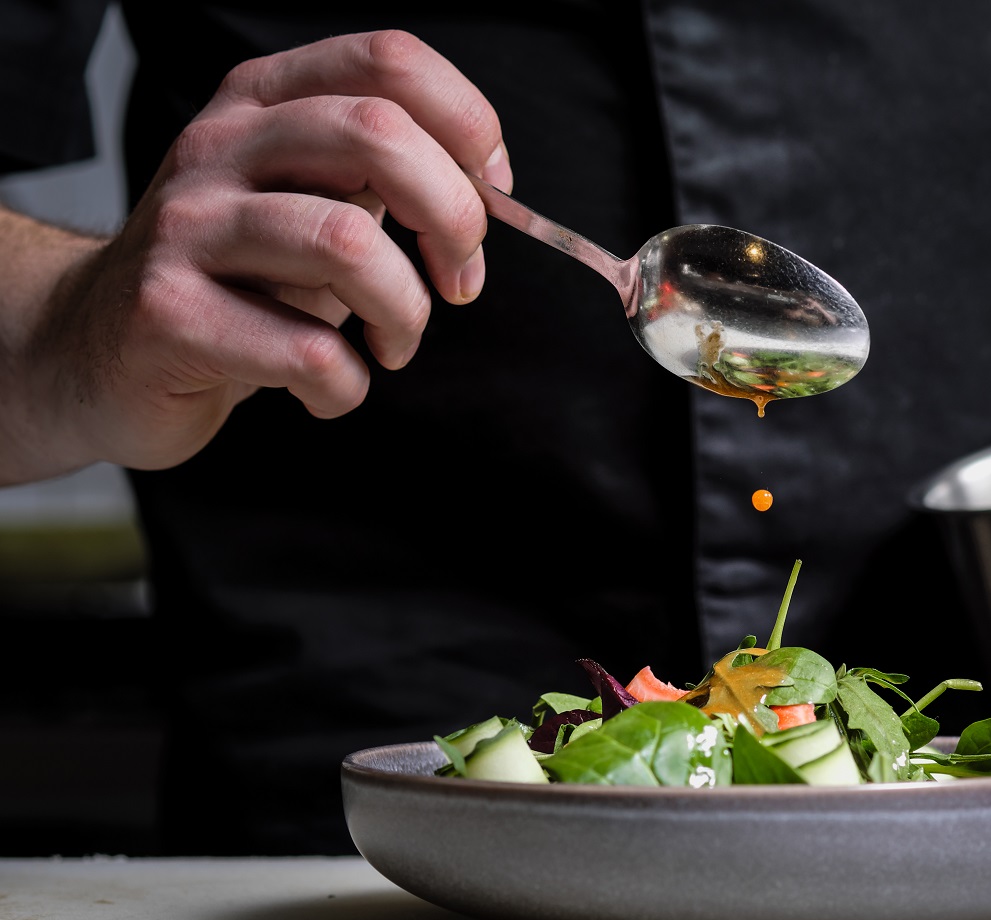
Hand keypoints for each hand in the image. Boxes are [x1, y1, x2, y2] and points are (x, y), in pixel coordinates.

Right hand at [34, 30, 510, 470]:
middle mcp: (219, 145)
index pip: (387, 61)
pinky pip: (309, 350)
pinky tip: (328, 388)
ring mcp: (187, 225)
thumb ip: (380, 177)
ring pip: (350, 245)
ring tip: (394, 343)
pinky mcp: (168, 312)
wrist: (97, 350)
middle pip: (379, 136)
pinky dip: (348, 385)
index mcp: (263, 100)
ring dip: (406, 314)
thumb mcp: (306, 202)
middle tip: (459, 284)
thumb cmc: (234, 281)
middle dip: (455, 220)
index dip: (467, 125)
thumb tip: (483, 191)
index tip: (492, 194)